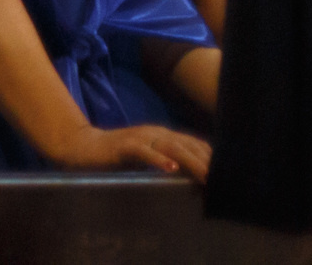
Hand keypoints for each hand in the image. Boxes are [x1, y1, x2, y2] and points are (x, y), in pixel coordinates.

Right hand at [50, 123, 210, 181]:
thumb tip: (197, 177)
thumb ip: (169, 161)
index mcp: (163, 136)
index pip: (195, 144)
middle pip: (188, 145)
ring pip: (171, 146)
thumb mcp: (149, 158)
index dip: (212, 158)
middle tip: (224, 180)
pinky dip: (158, 159)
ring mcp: (139, 137)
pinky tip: (171, 168)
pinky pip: (144, 151)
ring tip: (206, 176)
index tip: (228, 174)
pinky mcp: (124, 145)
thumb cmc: (118, 156)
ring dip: (191, 161)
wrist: (83, 147)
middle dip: (207, 162)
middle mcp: (155, 133)